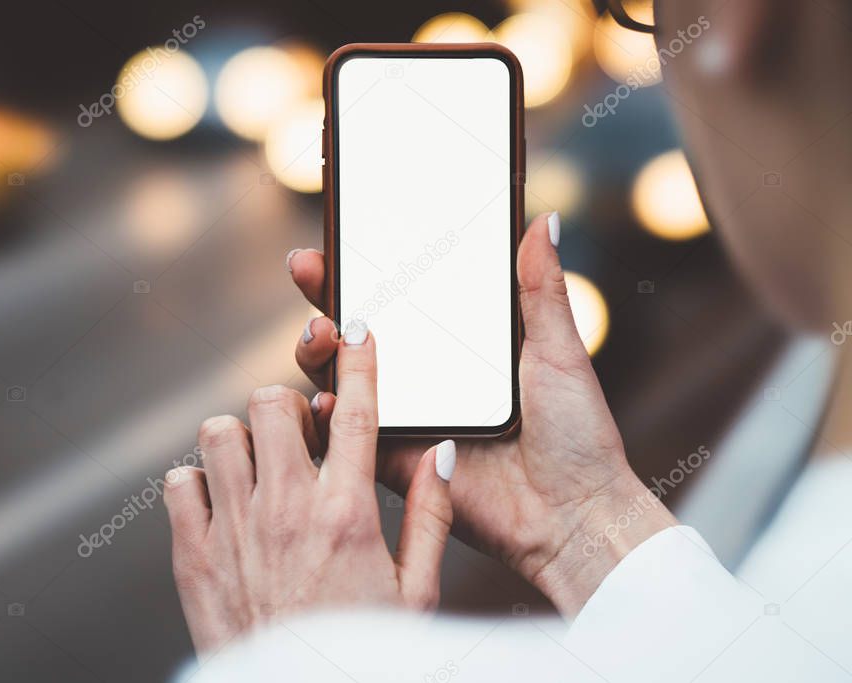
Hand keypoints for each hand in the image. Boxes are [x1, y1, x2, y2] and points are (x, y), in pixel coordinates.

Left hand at [163, 327, 455, 655]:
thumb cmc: (361, 653)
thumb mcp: (416, 593)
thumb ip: (431, 516)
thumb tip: (440, 454)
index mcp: (348, 514)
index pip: (358, 413)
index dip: (359, 360)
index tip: (358, 329)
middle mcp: (286, 510)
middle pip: (271, 403)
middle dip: (287, 408)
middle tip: (301, 437)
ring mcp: (233, 530)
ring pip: (218, 432)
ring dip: (240, 439)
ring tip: (259, 467)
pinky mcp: (192, 555)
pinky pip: (178, 483)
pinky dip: (197, 483)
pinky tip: (223, 505)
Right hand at [287, 212, 676, 614]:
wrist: (574, 515)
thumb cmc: (577, 435)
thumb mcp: (558, 352)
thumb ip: (542, 290)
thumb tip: (545, 221)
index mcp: (458, 347)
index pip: (401, 296)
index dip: (365, 266)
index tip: (341, 236)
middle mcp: (424, 378)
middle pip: (358, 330)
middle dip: (324, 296)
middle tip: (309, 268)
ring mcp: (405, 419)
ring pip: (340, 377)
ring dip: (316, 349)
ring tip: (321, 332)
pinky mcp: (394, 461)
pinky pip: (346, 437)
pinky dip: (325, 417)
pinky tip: (324, 400)